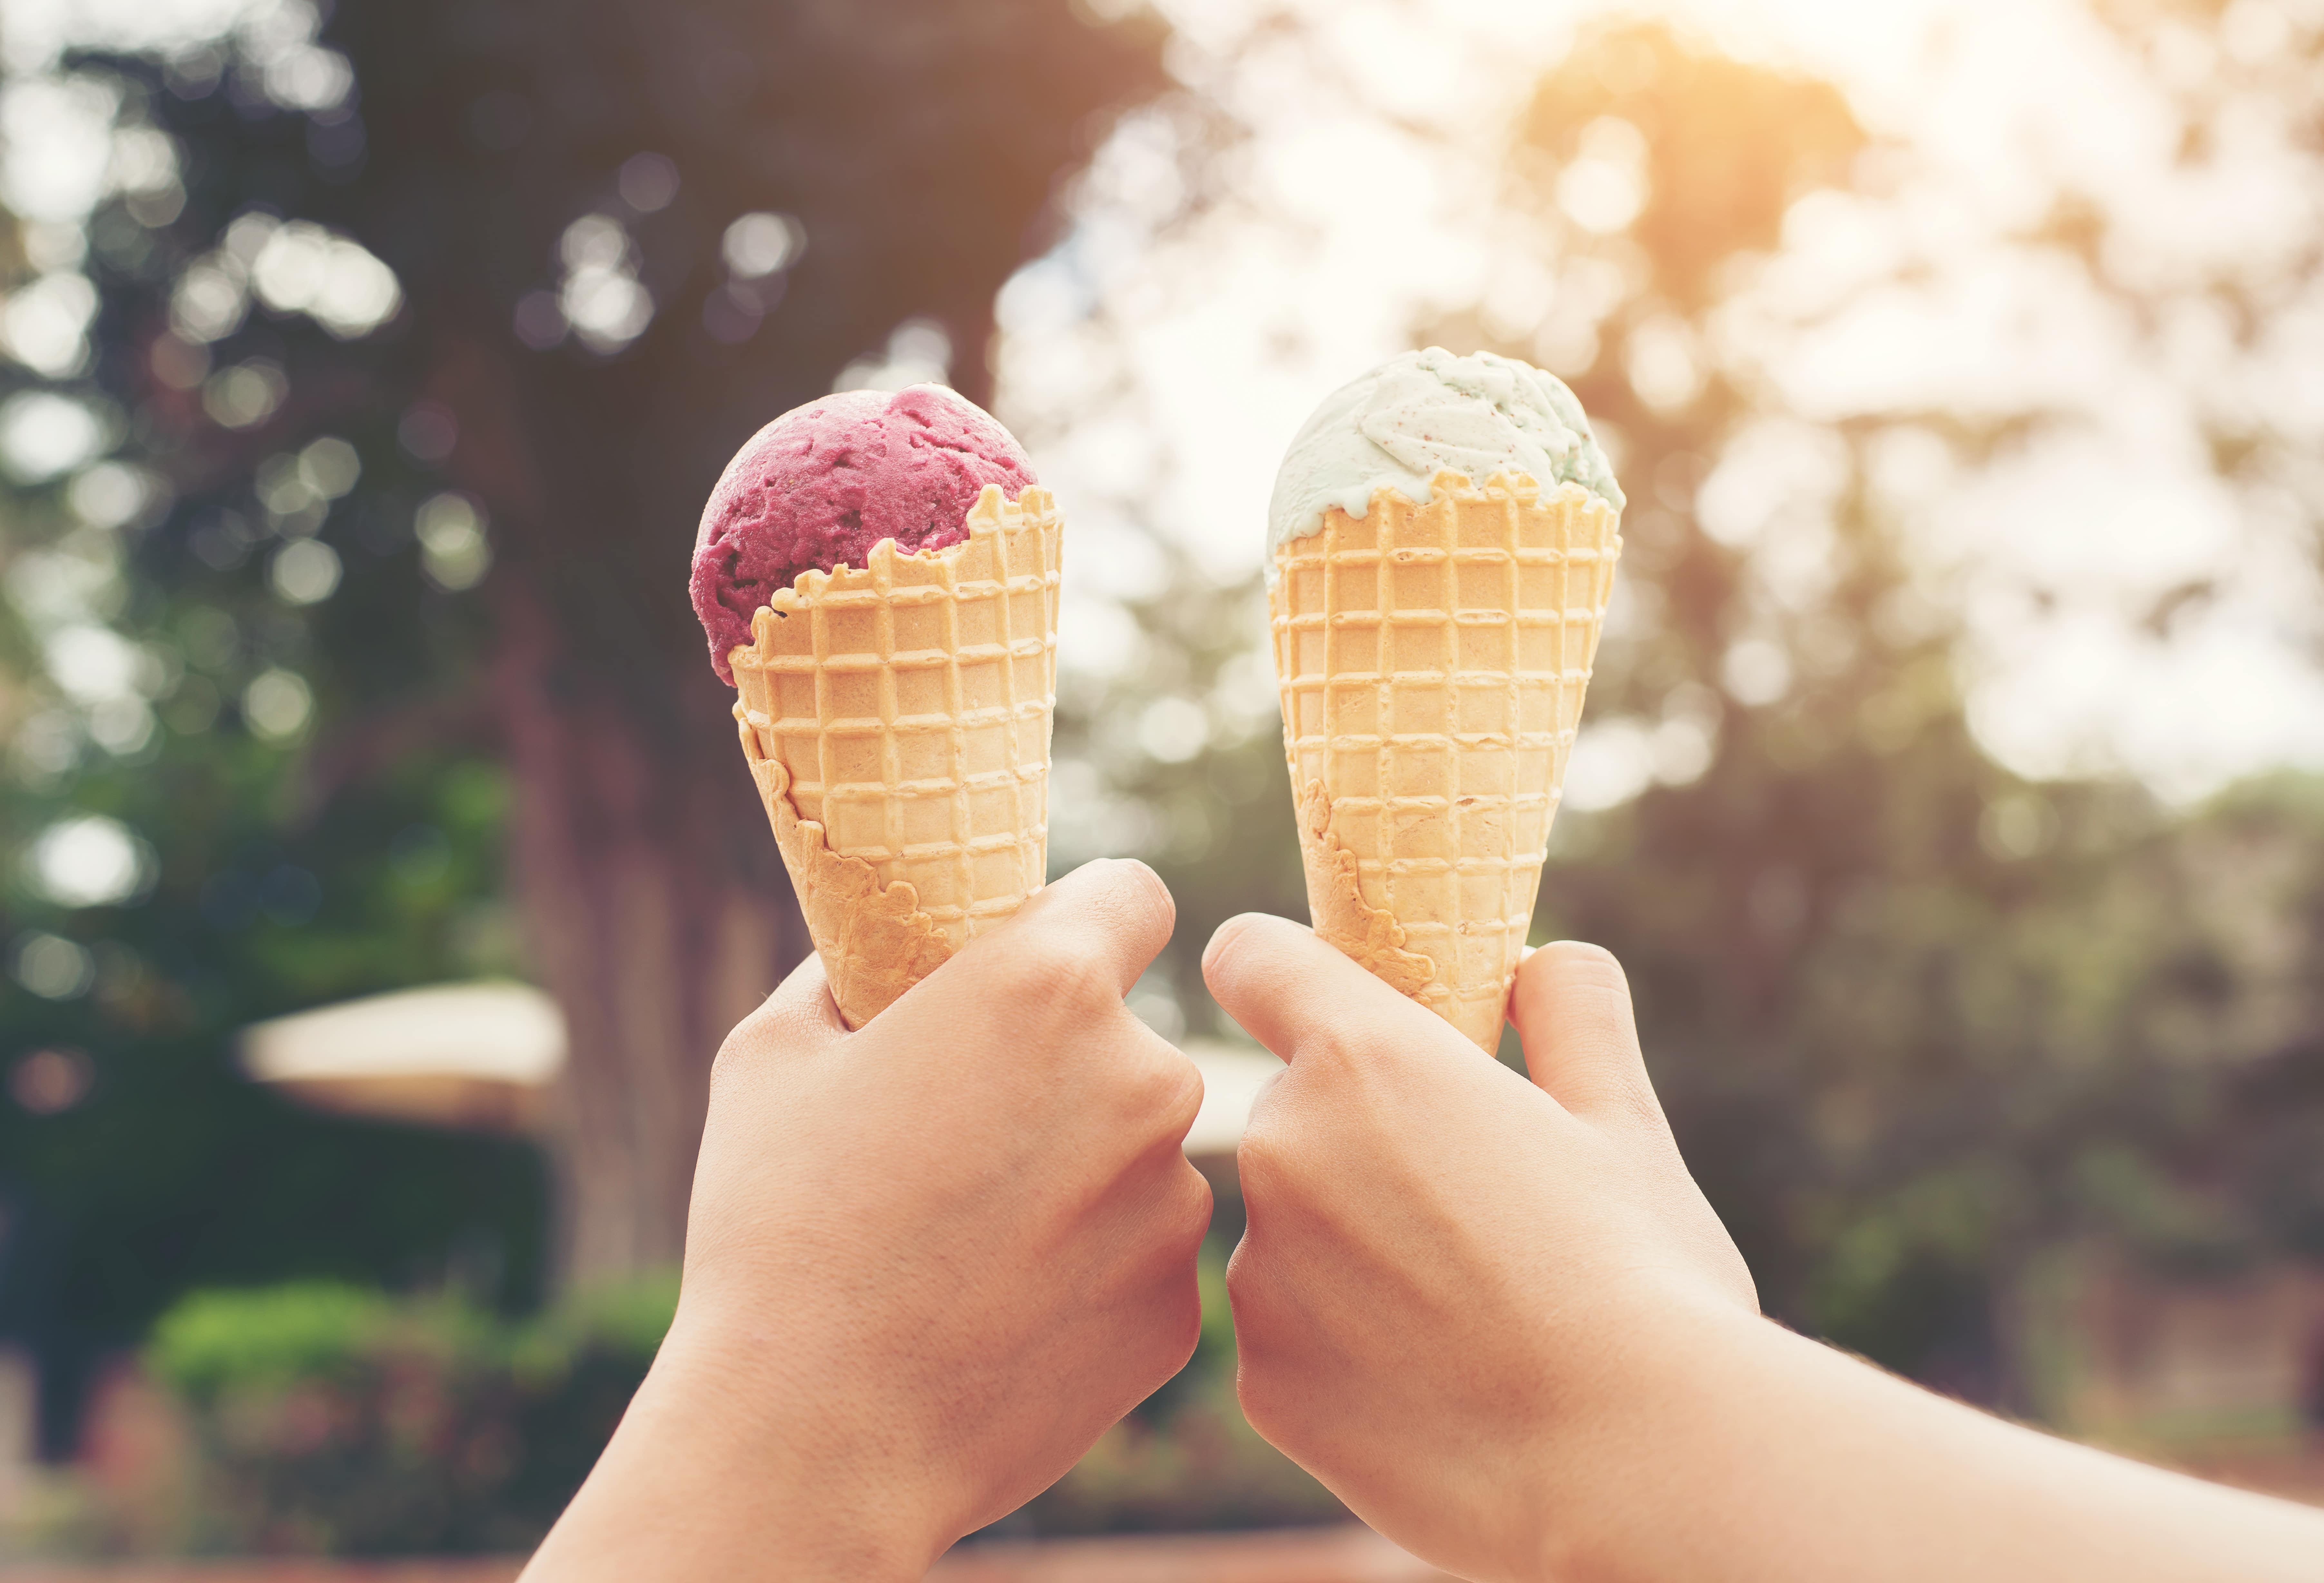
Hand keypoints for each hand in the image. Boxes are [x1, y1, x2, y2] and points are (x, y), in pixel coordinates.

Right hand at [528, 860, 1211, 1580]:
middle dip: (1066, 1068)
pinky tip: (999, 1309)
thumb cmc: (779, 1228)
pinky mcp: (1179, 1311)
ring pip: (1140, 1154)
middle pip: (1130, 1041)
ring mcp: (1174, 1205)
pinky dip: (1089, 1270)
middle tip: (968, 1132)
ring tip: (969, 1239)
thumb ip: (852, 975)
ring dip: (1080, 1174)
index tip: (1046, 961)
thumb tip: (878, 954)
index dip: (1087, 921)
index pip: (1131, 896)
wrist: (815, 1435)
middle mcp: (1143, 1081)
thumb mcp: (776, 1053)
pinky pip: (1140, 1256)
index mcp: (1050, 988)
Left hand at [1205, 918, 1753, 1580]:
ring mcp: (1260, 1273)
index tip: (1329, 1004)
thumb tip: (1541, 964)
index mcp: (1360, 1057)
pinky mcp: (1261, 1381)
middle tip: (1467, 1202)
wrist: (1633, 1464)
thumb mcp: (1622, 1116)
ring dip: (1351, 1247)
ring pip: (1291, 1230)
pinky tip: (1438, 1381)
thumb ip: (1570, 1010)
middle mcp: (1281, 1149)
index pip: (1252, 957)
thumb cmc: (1640, 1278)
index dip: (1285, 973)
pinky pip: (1291, 1335)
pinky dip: (1345, 1348)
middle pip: (1290, 1110)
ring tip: (1467, 1308)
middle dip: (1359, 1137)